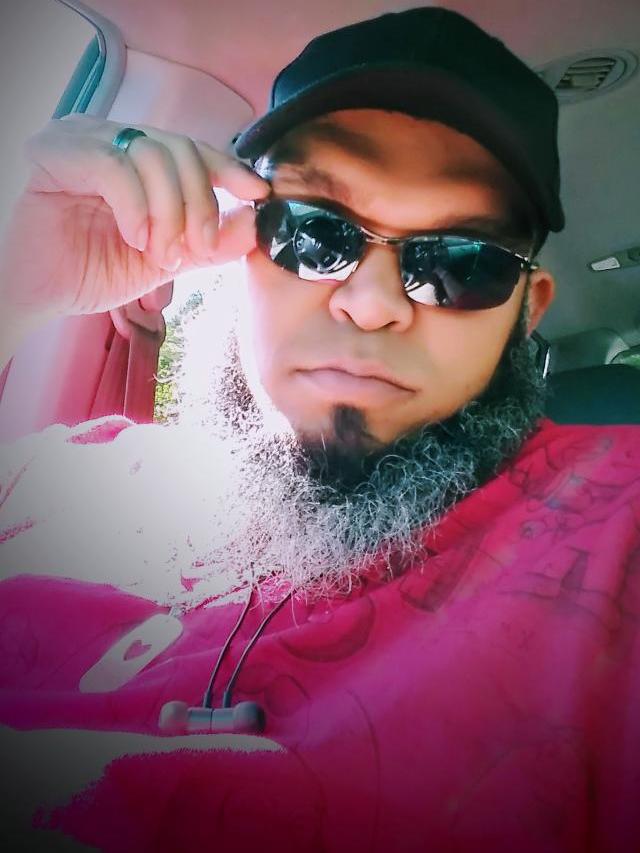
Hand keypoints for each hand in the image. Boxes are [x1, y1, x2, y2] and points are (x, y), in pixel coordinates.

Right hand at [0, 114, 270, 320]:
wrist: (42, 294)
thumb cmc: (95, 271)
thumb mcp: (167, 259)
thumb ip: (209, 243)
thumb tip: (255, 223)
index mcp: (138, 157)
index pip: (194, 149)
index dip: (230, 169)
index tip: (258, 193)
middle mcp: (112, 138)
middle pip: (181, 150)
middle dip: (199, 205)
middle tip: (193, 250)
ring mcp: (82, 138)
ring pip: (154, 156)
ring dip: (169, 214)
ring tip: (159, 254)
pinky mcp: (55, 151)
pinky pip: (116, 168)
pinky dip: (135, 208)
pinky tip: (133, 238)